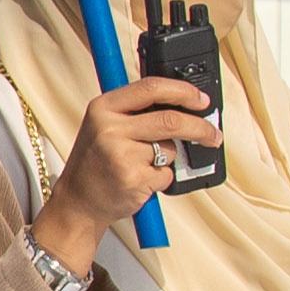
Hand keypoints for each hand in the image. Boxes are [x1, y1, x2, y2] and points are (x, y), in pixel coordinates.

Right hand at [32, 76, 215, 272]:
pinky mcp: (133, 179)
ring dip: (169, 158)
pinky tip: (141, 180)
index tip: (201, 100)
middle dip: (200, 127)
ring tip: (145, 165)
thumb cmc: (94, 164)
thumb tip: (183, 104)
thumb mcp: (103, 126)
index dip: (183, 91)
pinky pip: (166, 173)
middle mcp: (109, 128)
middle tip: (212, 134)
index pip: (151, 88)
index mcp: (103, 108)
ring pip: (170, 148)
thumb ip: (136, 112)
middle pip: (171, 119)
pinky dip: (162, 178)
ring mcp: (121, 155)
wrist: (77, 203)